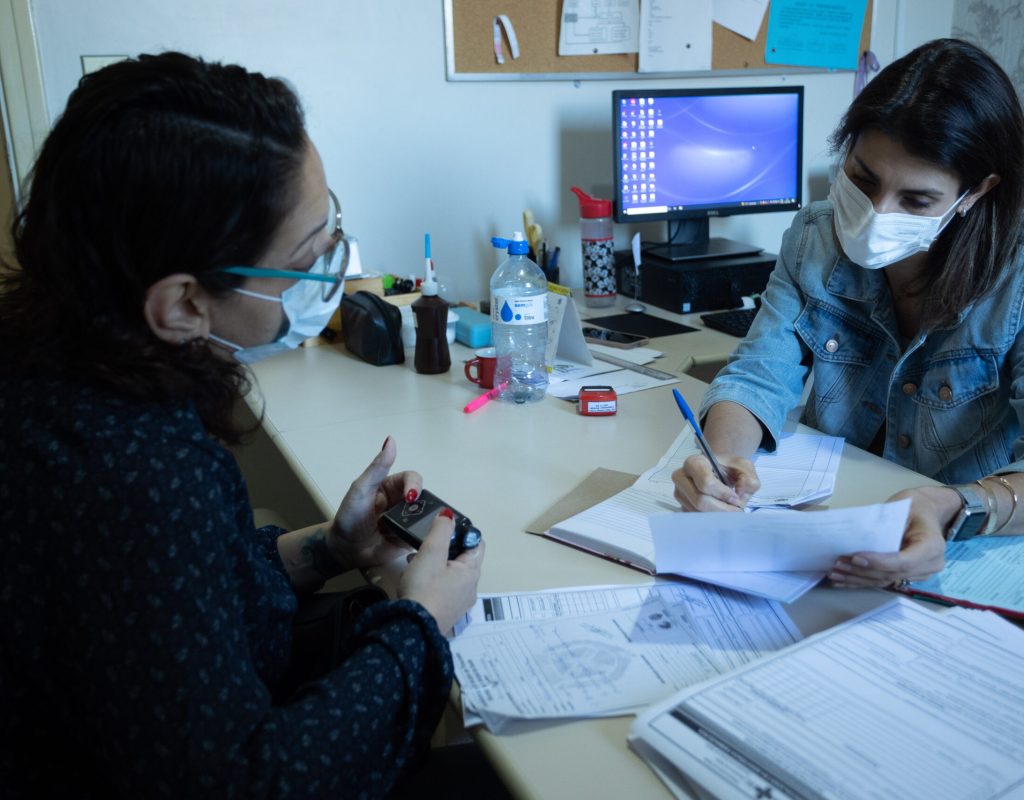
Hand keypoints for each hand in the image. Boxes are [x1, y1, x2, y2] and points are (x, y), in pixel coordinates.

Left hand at [328, 436, 421, 571]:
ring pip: (427, 515)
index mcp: (391, 486)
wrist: (344, 549)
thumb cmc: (349, 517)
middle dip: (423, 504)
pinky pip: (423, 534)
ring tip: (420, 526)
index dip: (414, 485)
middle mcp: (401, 502)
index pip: (411, 479)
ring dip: (427, 519)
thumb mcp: (360, 489)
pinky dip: (426, 534)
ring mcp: (406, 521)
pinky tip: (424, 536)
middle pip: (423, 497)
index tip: (411, 496)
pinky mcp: (409, 538)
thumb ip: (377, 467)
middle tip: (415, 513)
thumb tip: (390, 440)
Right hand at [398, 509, 483, 633]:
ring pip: (451, 574)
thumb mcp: (431, 553)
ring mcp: (458, 603)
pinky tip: (416, 578)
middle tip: (427, 544)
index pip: (477, 544)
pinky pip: (442, 588)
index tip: (444, 529)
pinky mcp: (445, 612)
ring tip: (416, 559)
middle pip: (463, 559)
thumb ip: (441, 531)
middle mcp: (470, 588)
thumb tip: (449, 515)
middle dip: (445, 548)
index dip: (463, 532)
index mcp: (472, 572)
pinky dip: (432, 579)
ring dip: (436, 564)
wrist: (411, 628)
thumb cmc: (424, 588)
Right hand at [673, 453, 759, 511]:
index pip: (705, 482)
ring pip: (697, 511)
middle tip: (736, 510)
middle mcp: (681, 477)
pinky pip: (695, 517)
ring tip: (729, 510)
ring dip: (717, 515)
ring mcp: (679, 492)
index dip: (723, 494)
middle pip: (700, 500)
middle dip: (721, 508)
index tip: (736, 498)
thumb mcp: (745, 468)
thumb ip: (749, 480)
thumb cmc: (730, 468)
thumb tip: (740, 496)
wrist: (720, 470)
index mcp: (694, 462)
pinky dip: (710, 519)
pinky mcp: (681, 505)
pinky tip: (720, 513)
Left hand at [829, 486, 952, 587]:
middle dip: (862, 571)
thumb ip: (884, 524)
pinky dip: (862, 581)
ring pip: (885, 581)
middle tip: (838, 564)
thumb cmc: (914, 507)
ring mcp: (920, 574)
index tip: (856, 557)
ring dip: (858, 579)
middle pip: (892, 574)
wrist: (927, 512)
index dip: (879, 562)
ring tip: (835, 574)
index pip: (904, 562)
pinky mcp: (908, 576)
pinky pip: (884, 581)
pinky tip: (843, 582)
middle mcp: (930, 564)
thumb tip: (856, 537)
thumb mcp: (902, 508)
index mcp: (932, 546)